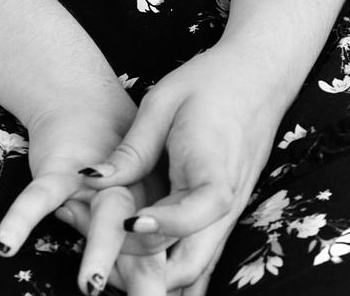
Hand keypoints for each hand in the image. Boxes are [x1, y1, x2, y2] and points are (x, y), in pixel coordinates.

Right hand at [0, 80, 166, 270]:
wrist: (80, 99)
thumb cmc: (111, 160)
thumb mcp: (131, 202)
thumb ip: (143, 246)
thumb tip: (150, 291)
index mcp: (153, 208)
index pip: (160, 256)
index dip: (153, 283)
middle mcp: (132, 196)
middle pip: (143, 242)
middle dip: (147, 280)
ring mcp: (97, 182)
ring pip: (102, 219)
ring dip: (98, 250)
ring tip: (90, 285)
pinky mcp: (60, 168)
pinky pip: (40, 197)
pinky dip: (21, 219)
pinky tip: (5, 243)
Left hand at [65, 44, 284, 295]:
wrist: (258, 76)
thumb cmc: (209, 82)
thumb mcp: (163, 103)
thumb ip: (132, 149)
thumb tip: (92, 181)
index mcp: (212, 171)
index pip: (190, 217)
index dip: (155, 227)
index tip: (123, 222)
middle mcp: (226, 204)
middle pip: (191, 264)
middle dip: (147, 271)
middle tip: (104, 255)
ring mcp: (228, 214)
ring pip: (195, 268)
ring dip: (158, 274)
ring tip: (116, 261)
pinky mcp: (224, 215)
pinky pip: (200, 252)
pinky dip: (172, 262)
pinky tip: (140, 255)